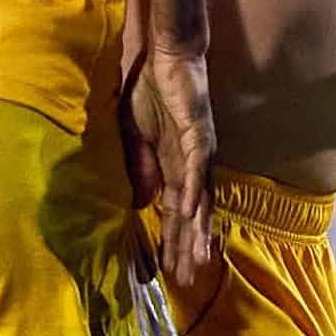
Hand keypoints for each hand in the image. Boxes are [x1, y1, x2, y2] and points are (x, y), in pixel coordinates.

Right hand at [126, 44, 217, 302]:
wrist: (166, 56)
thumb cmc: (150, 91)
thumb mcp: (135, 137)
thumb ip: (140, 170)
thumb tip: (140, 205)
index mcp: (175, 167)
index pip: (175, 213)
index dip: (173, 241)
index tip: (168, 270)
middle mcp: (192, 165)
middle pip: (192, 215)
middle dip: (188, 247)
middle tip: (187, 279)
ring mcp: (198, 151)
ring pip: (201, 199)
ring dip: (198, 229)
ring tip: (197, 258)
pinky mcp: (198, 133)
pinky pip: (196, 167)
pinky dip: (194, 190)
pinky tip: (189, 213)